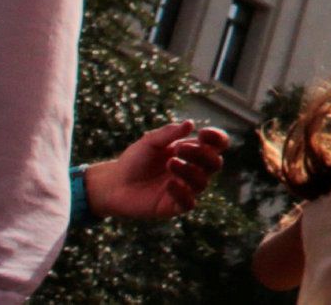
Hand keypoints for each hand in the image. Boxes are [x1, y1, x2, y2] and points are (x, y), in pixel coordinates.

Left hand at [84, 123, 227, 221]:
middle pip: (215, 163)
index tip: (203, 133)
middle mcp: (193, 171)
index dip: (217, 138)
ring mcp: (185, 189)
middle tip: (179, 149)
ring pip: (202, 182)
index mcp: (193, 152)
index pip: (218, 145)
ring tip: (170, 163)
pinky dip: (182, 193)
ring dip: (189, 171)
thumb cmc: (134, 160)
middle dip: (202, 154)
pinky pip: (188, 203)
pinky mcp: (173, 207)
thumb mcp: (149, 142)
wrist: (112, 184)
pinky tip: (168, 184)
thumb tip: (191, 124)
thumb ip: (169, 133)